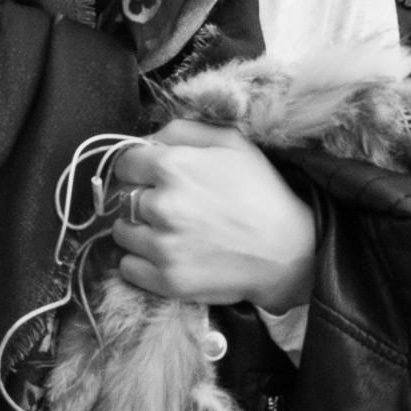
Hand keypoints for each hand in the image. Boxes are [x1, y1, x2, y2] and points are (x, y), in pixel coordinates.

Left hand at [111, 119, 315, 312]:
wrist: (289, 251)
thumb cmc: (261, 191)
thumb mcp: (230, 142)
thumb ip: (181, 131)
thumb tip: (147, 138)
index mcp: (172, 166)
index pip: (124, 163)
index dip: (138, 168)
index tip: (152, 177)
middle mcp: (161, 205)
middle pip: (122, 197)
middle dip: (140, 198)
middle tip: (169, 206)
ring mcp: (162, 246)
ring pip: (121, 232)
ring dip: (138, 230)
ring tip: (169, 231)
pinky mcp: (166, 280)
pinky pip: (127, 267)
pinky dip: (140, 262)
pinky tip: (167, 254)